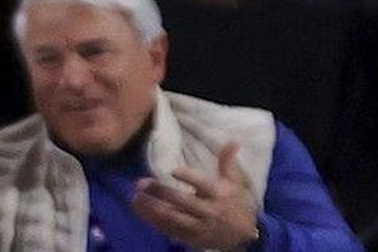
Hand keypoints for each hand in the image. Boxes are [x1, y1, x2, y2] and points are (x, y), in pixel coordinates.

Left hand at [131, 141, 260, 250]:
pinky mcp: (188, 237)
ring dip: (151, 208)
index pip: (203, 184)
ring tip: (136, 197)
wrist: (242, 235)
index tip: (173, 170)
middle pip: (181, 201)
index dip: (188, 177)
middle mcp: (207, 210)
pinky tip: (141, 211)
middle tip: (141, 183)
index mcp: (219, 193)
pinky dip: (153, 220)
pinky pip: (167, 229)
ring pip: (171, 217)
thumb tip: (231, 140)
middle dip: (160, 192)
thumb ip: (228, 162)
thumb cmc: (236, 203)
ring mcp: (197, 225)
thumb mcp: (235, 182)